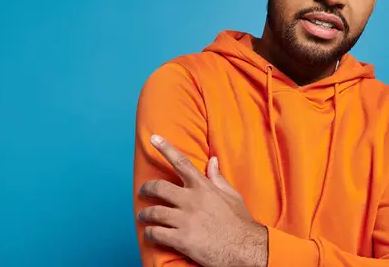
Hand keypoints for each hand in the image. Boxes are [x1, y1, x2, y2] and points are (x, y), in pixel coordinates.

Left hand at [138, 134, 267, 266]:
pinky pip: (156, 233)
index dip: (165, 148)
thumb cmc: (240, 223)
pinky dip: (149, 233)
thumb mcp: (232, 195)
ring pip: (154, 212)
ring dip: (144, 214)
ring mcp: (185, 220)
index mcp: (203, 187)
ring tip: (143, 216)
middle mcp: (191, 200)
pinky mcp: (181, 239)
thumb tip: (212, 160)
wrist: (245, 249)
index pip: (181, 162)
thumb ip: (218, 178)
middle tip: (143, 191)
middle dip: (146, 188)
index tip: (154, 138)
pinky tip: (150, 234)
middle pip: (159, 187)